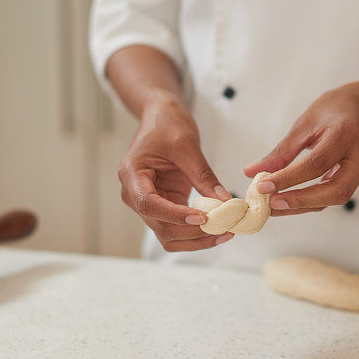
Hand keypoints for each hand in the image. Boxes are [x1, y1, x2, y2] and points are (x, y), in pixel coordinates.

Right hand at [118, 91, 232, 250]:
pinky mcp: (165, 206)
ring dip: (196, 240)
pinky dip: (197, 234)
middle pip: (160, 227)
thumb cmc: (167, 124)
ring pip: (169, 235)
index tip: (203, 218)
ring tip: (226, 233)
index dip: (175, 216)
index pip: (149, 205)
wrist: (161, 118)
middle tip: (226, 228)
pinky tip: (219, 230)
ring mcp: (149, 203)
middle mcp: (135, 194)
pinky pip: (179, 228)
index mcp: (132, 175)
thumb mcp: (186, 144)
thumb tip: (224, 202)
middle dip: (193, 232)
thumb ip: (203, 175)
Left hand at [244, 83, 358, 214]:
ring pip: (336, 198)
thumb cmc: (331, 112)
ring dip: (303, 206)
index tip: (262, 186)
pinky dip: (310, 201)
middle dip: (302, 201)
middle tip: (271, 204)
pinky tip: (287, 201)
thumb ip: (281, 151)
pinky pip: (333, 195)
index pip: (317, 163)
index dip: (289, 178)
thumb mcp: (304, 124)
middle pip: (336, 190)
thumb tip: (251, 173)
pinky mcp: (358, 179)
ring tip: (273, 206)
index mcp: (346, 134)